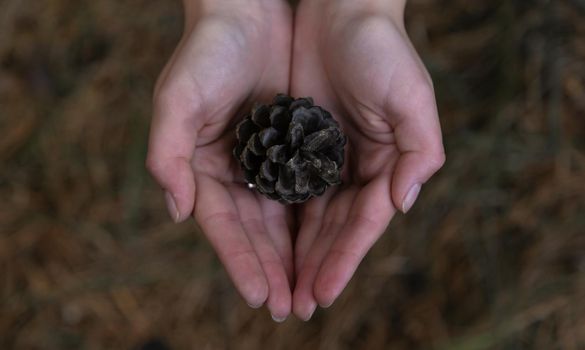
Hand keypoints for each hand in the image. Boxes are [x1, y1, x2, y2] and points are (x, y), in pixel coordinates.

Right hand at [146, 0, 294, 320]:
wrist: (248, 12)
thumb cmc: (207, 52)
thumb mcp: (176, 99)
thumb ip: (168, 156)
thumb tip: (179, 213)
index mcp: (204, 170)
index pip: (224, 228)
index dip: (241, 263)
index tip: (262, 296)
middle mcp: (236, 173)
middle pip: (256, 234)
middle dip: (274, 272)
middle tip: (293, 309)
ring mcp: (266, 163)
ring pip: (284, 220)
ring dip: (297, 257)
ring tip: (313, 292)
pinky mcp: (295, 148)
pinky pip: (306, 192)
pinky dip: (315, 220)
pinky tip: (328, 246)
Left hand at [290, 0, 444, 319]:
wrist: (339, 10)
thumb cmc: (381, 48)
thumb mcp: (412, 95)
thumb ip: (419, 151)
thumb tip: (402, 205)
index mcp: (386, 164)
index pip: (362, 223)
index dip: (343, 260)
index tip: (321, 294)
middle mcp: (356, 168)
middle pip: (334, 229)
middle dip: (316, 268)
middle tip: (294, 306)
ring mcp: (326, 159)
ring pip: (309, 217)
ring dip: (296, 254)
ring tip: (279, 288)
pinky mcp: (297, 144)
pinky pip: (287, 189)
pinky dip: (280, 219)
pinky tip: (267, 244)